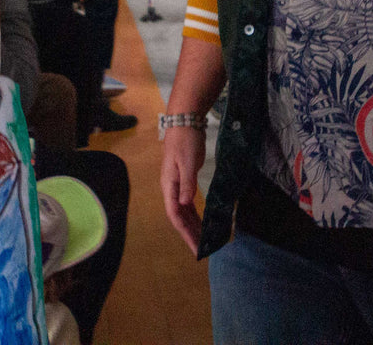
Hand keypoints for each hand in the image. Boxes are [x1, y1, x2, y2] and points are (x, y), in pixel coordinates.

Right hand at [160, 124, 206, 255]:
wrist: (185, 122)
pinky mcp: (185, 181)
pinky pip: (188, 204)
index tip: (195, 248)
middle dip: (189, 234)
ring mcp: (177, 185)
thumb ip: (187, 183)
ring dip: (192, 226)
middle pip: (179, 217)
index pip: (175, 215)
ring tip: (203, 241)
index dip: (185, 233)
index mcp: (169, 186)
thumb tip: (184, 205)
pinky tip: (202, 222)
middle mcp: (171, 189)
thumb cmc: (186, 141)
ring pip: (184, 212)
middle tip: (202, 251)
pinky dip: (195, 215)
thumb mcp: (188, 162)